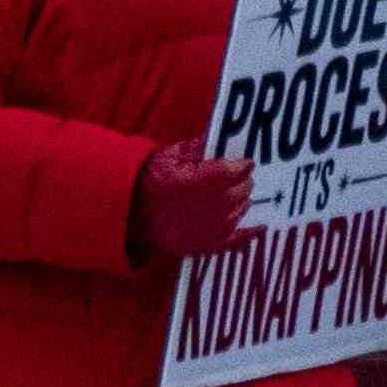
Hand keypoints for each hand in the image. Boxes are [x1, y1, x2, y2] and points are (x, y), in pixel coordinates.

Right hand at [131, 141, 259, 265]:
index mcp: (204, 180)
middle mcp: (215, 204)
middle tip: (235, 176)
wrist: (126, 219)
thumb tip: (213, 143)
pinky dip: (251, 232)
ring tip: (232, 194)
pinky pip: (239, 238)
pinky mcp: (209, 243)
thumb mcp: (163, 158)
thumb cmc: (143, 185)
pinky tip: (260, 226)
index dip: (241, 164)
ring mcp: (214, 226)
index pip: (237, 170)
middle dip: (241, 181)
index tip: (243, 161)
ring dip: (241, 199)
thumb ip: (192, 150)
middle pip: (243, 189)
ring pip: (242, 208)